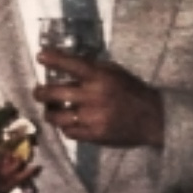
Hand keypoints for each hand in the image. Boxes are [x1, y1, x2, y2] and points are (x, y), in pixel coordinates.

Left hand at [33, 49, 164, 147]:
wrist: (154, 119)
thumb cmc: (131, 91)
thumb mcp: (114, 72)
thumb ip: (90, 68)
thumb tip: (62, 61)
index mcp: (100, 77)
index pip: (72, 65)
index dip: (53, 59)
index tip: (40, 56)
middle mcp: (93, 96)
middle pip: (54, 94)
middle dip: (40, 93)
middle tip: (38, 92)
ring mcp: (92, 118)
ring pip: (56, 117)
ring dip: (49, 113)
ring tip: (50, 110)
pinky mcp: (95, 136)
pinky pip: (69, 132)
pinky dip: (65, 127)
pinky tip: (67, 123)